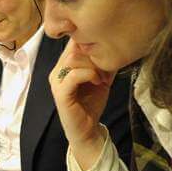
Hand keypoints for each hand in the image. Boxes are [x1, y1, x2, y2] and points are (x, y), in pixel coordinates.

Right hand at [50, 39, 114, 169]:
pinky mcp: (61, 93)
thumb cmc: (92, 103)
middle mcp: (56, 71)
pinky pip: (73, 75)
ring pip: (73, 59)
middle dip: (94, 55)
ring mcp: (56, 82)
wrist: (88, 129)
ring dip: (93, 66)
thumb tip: (114, 44)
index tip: (105, 55)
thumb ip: (102, 61)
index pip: (73, 41)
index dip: (90, 42)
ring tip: (102, 77)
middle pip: (74, 48)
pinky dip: (89, 75)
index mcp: (63, 65)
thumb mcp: (101, 77)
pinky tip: (99, 82)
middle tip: (105, 69)